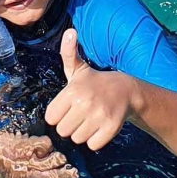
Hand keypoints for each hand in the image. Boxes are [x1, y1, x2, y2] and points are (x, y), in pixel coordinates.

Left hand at [44, 29, 136, 151]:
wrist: (126, 90)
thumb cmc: (95, 82)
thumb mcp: (79, 68)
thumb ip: (68, 53)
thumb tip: (70, 32)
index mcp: (72, 90)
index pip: (50, 118)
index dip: (58, 115)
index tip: (68, 107)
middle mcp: (85, 103)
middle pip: (62, 131)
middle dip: (70, 125)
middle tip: (81, 114)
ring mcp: (99, 116)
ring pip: (77, 139)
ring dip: (83, 133)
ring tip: (90, 119)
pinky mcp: (111, 128)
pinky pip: (92, 145)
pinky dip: (95, 140)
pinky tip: (100, 127)